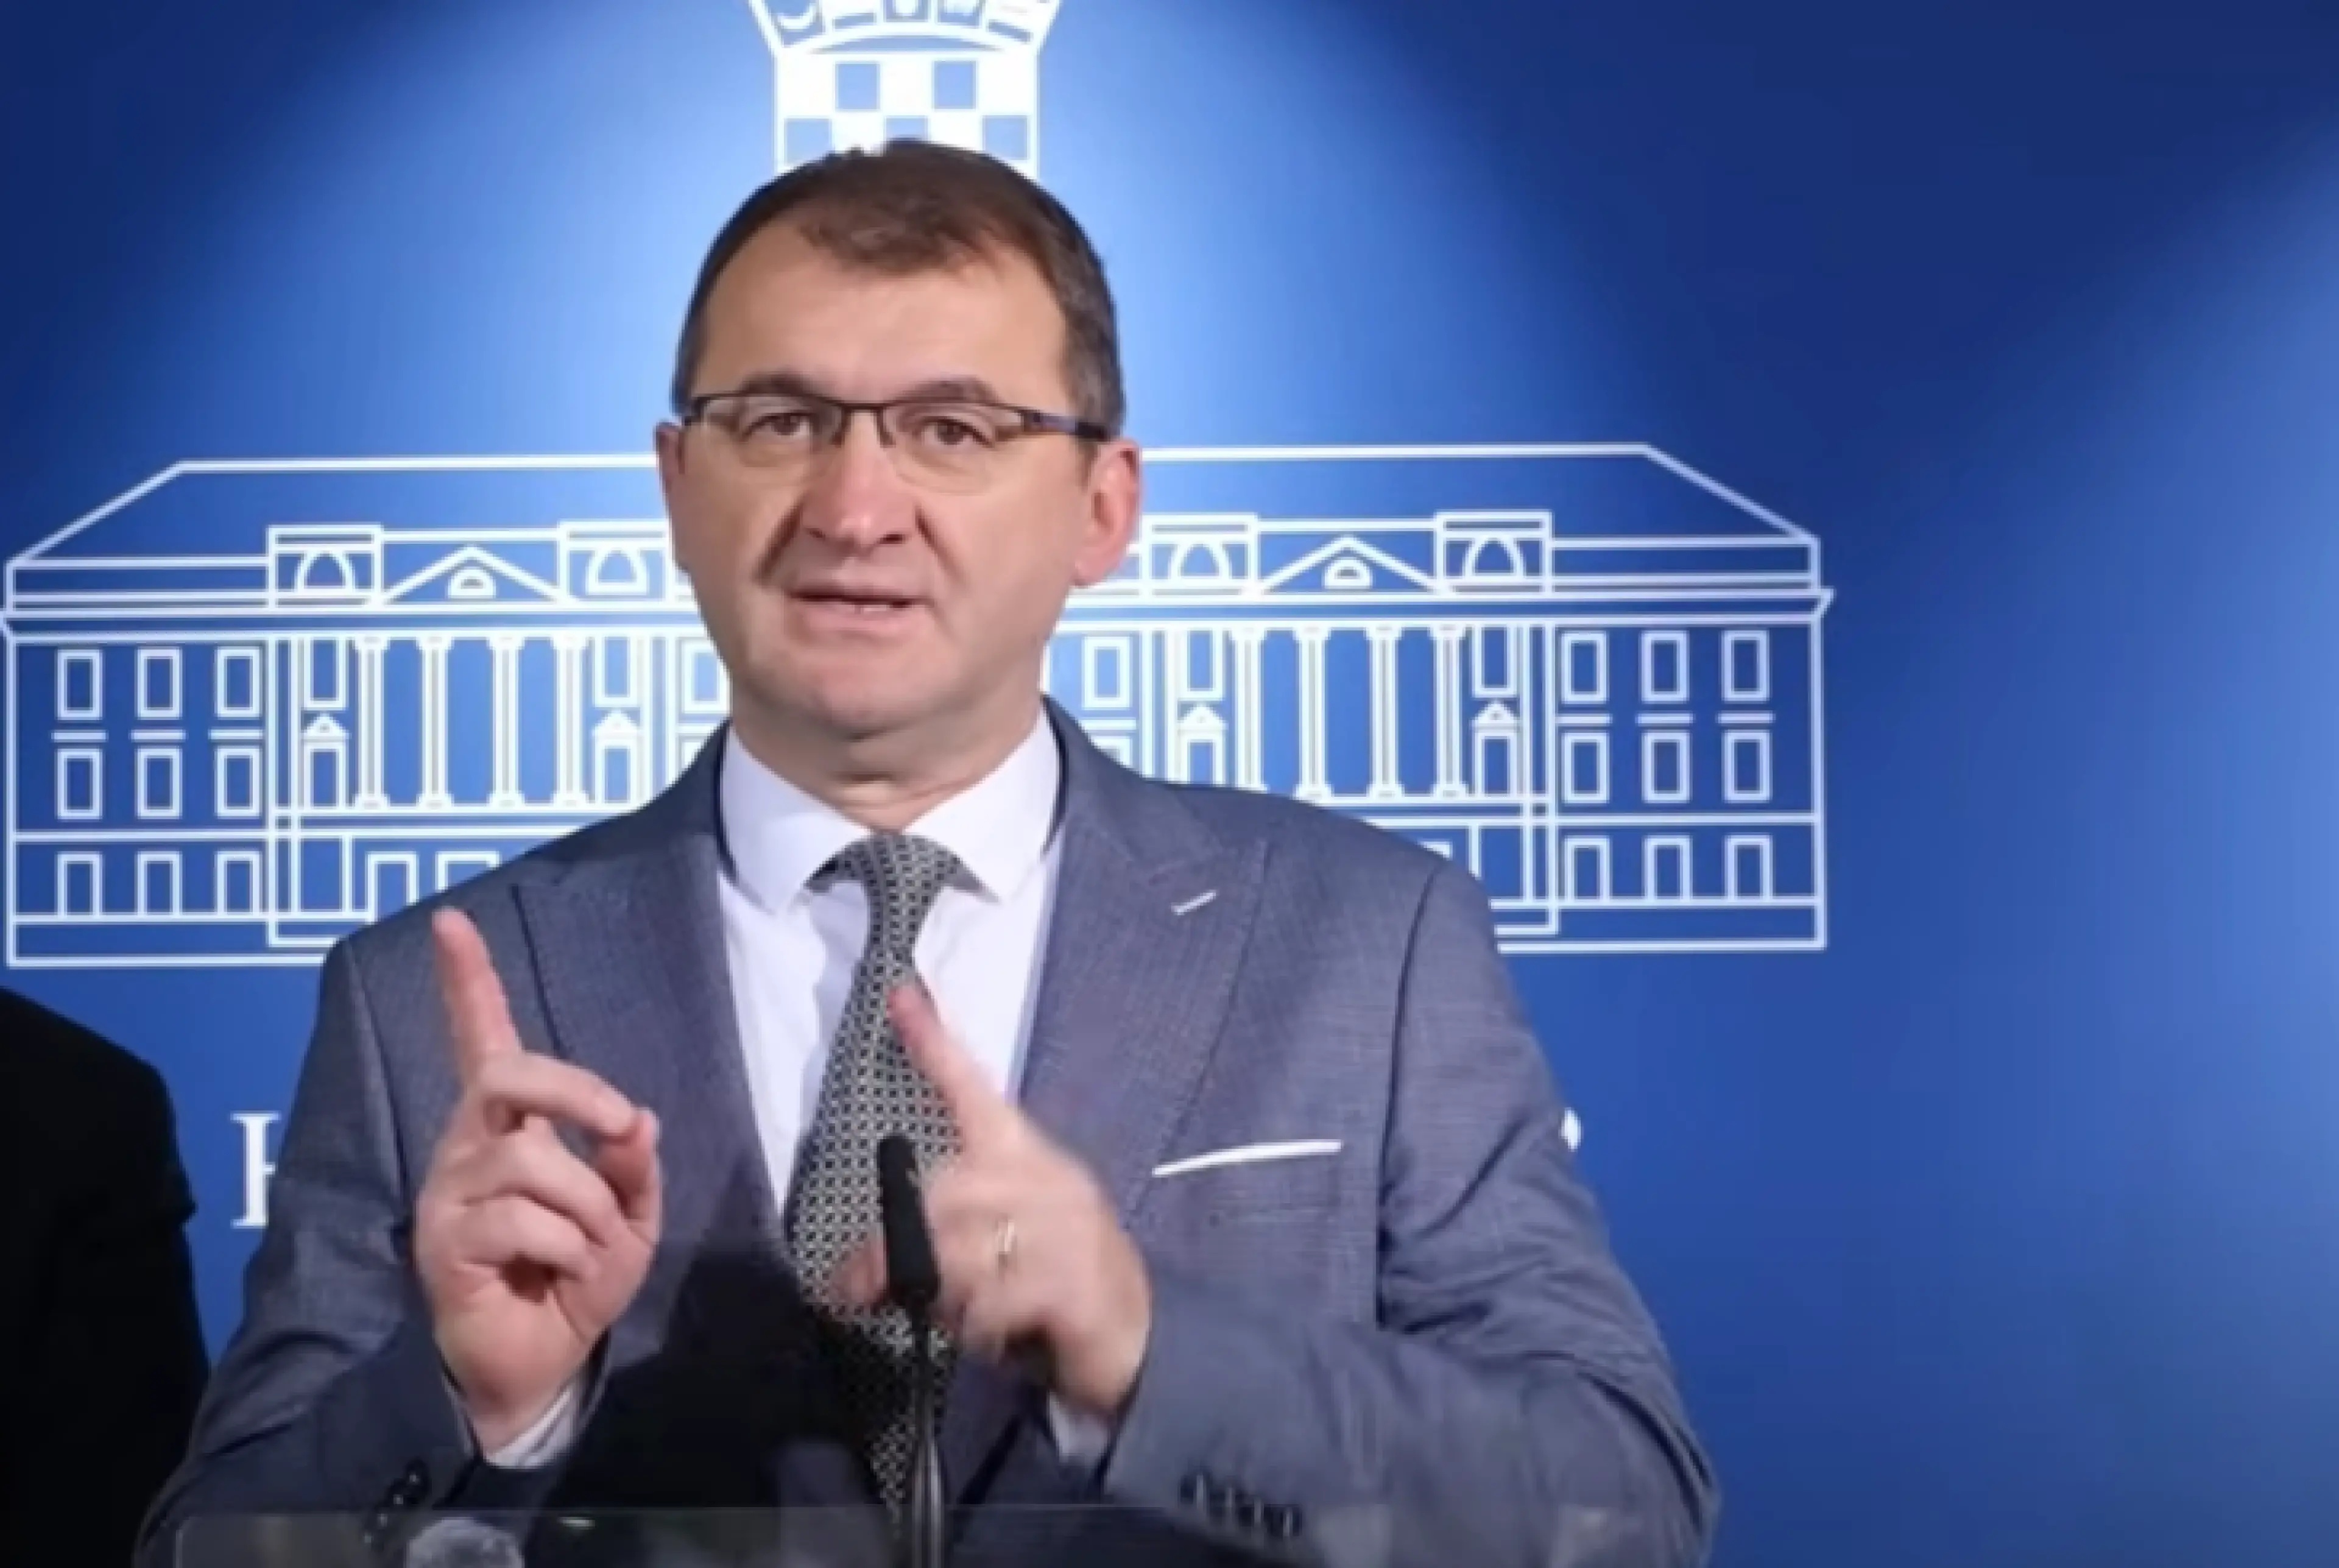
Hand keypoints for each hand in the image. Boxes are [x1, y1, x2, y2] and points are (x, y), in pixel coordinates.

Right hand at [413, 909, 662, 1452]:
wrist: (533, 1363)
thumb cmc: (575, 1279)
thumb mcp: (629, 1221)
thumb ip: (634, 1169)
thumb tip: (637, 1119)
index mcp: (510, 1126)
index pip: (481, 1038)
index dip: (467, 980)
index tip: (450, 921)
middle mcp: (469, 1145)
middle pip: (506, 1075)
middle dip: (576, 1091)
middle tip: (620, 1125)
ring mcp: (451, 1191)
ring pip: (532, 1161)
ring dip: (589, 1207)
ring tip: (588, 1249)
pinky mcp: (443, 1242)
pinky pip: (523, 1221)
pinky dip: (568, 1248)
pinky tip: (560, 1275)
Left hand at [831, 983, 1151, 1420]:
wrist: (1144, 1339)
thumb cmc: (1056, 1285)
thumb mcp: (994, 1254)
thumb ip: (940, 1242)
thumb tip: (861, 1270)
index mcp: (1030, 1159)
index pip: (976, 1091)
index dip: (935, 1044)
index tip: (900, 994)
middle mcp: (1051, 1180)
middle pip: (948, 1187)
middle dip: (894, 1243)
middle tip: (857, 1287)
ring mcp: (1069, 1230)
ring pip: (964, 1246)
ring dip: (937, 1290)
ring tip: (947, 1316)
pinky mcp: (1076, 1284)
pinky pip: (994, 1299)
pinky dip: (975, 1325)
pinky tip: (991, 1336)